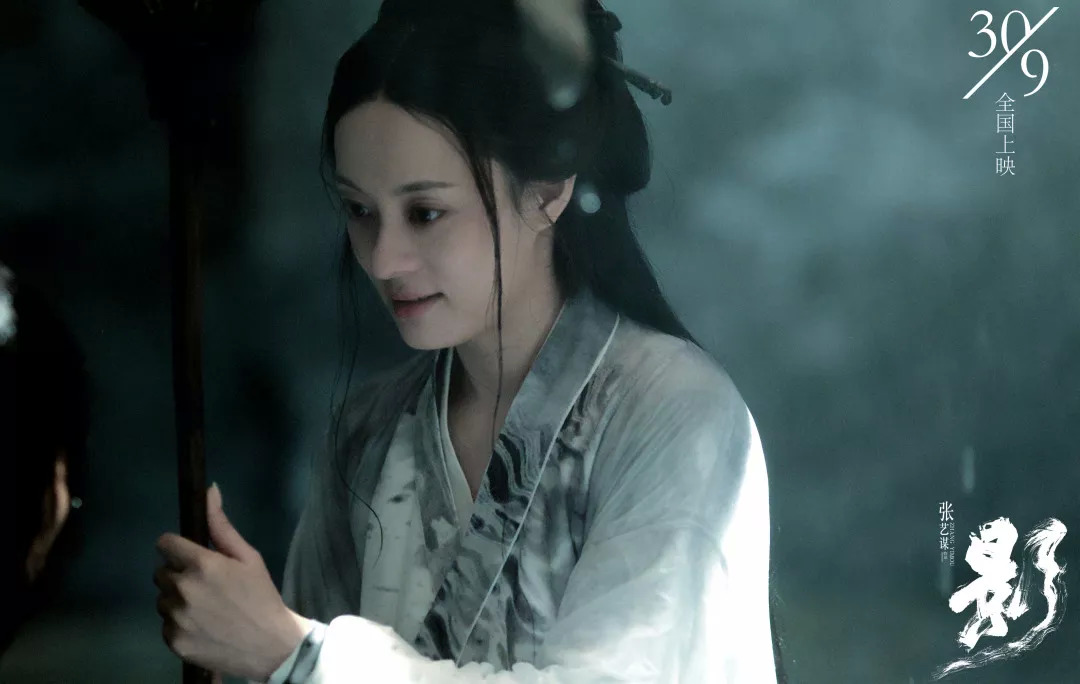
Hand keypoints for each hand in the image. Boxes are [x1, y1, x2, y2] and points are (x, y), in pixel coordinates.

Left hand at [154, 483, 311, 680]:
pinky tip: (202, 626)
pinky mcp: (173, 640)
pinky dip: (179, 623)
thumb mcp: (248, 557)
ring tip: (206, 608)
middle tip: (206, 585)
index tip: (190, 556)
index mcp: (201, 564)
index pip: (164, 543)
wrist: (271, 645)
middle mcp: (182, 589)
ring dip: (177, 599)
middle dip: (179, 574)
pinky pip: (165, 624)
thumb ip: (222, 526)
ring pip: (162, 599)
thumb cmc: (261, 596)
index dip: (177, 548)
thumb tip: (209, 490)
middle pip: (161, 572)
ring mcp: (175, 617)